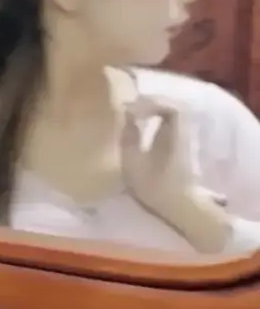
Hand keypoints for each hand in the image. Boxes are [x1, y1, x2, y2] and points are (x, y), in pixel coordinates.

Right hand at [121, 96, 201, 218]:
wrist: (179, 206)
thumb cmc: (155, 186)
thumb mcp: (134, 163)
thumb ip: (129, 136)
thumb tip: (127, 114)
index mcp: (174, 135)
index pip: (171, 107)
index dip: (151, 102)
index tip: (130, 109)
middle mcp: (182, 132)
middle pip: (173, 106)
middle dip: (151, 102)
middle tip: (128, 107)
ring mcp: (182, 138)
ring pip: (172, 113)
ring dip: (153, 109)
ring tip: (132, 113)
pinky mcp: (179, 144)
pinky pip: (170, 121)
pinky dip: (156, 117)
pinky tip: (140, 124)